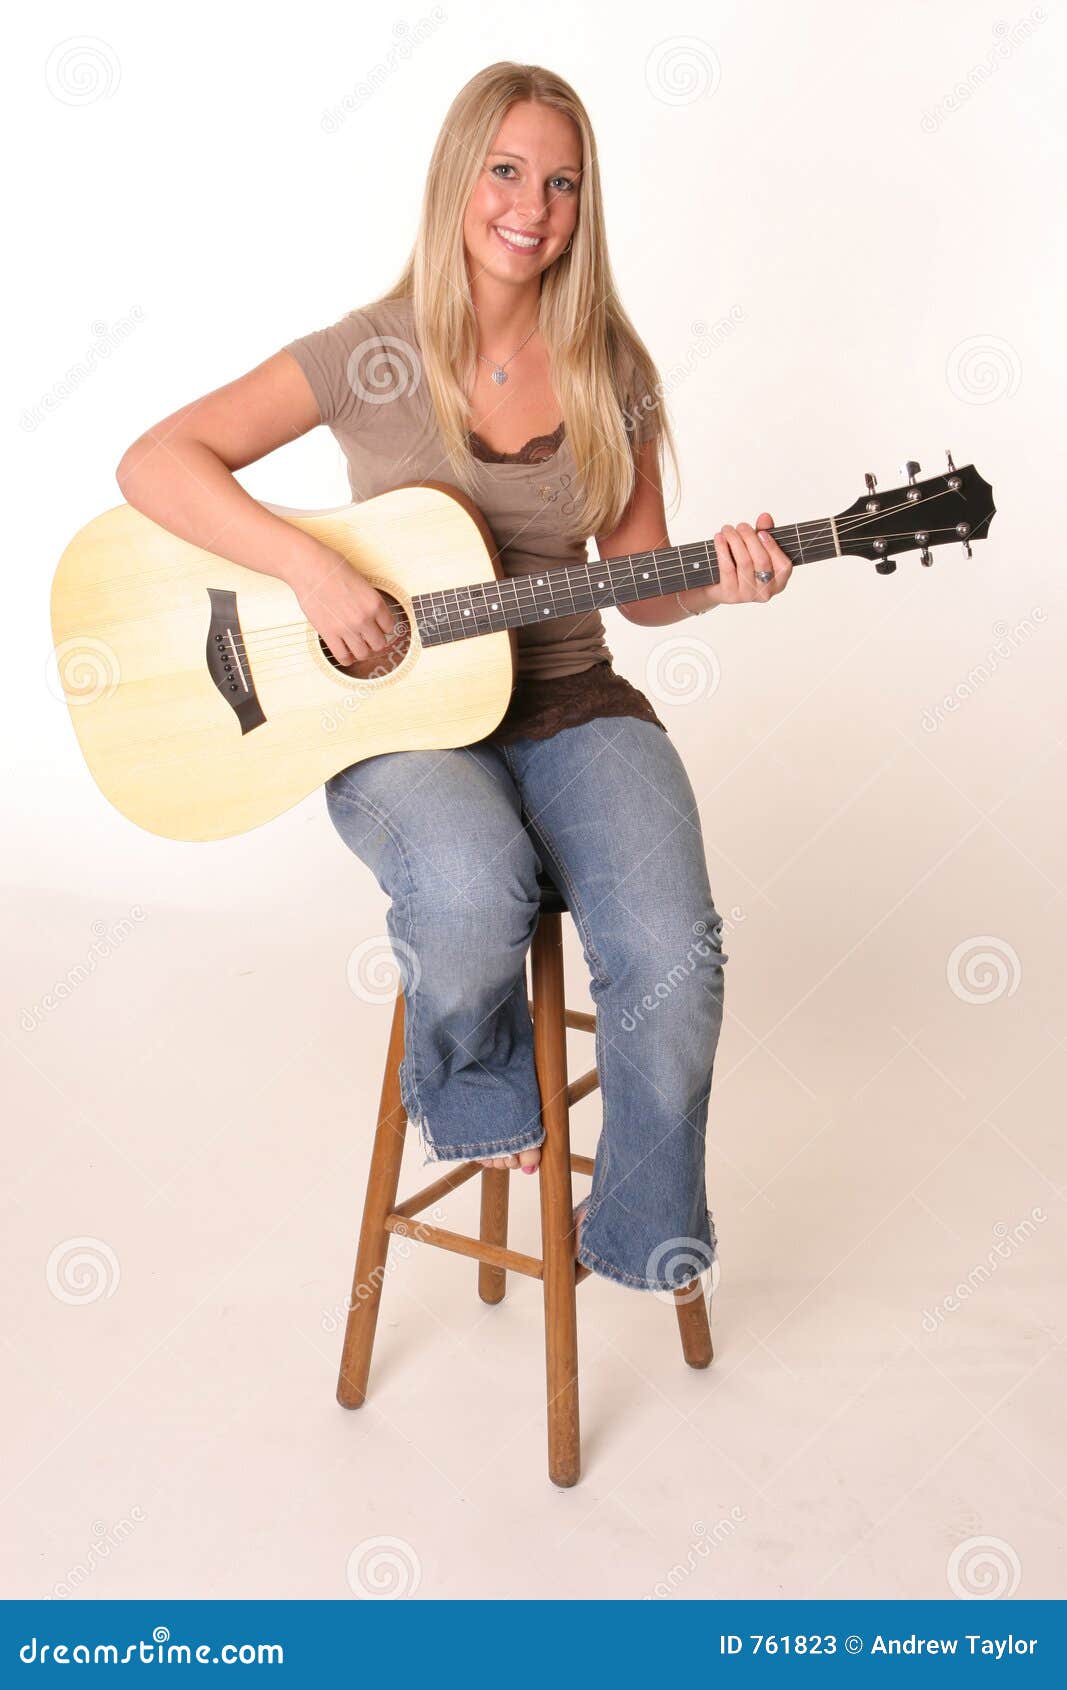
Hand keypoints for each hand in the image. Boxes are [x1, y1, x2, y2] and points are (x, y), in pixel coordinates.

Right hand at [287, 547, 398, 664]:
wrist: (309, 567)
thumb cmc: (332, 567)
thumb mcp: (361, 581)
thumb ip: (368, 600)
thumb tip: (371, 614)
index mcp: (375, 603)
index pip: (390, 627)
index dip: (384, 628)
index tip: (378, 628)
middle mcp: (364, 618)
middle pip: (379, 644)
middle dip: (374, 642)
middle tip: (368, 638)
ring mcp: (347, 628)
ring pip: (363, 654)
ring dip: (362, 652)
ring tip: (357, 646)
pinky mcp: (329, 634)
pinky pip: (343, 657)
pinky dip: (346, 659)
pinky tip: (346, 653)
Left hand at [695, 512, 793, 608]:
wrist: (717, 586)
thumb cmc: (742, 566)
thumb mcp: (756, 549)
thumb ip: (764, 532)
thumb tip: (765, 517)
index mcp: (779, 582)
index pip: (784, 565)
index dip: (773, 547)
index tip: (761, 532)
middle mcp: (765, 592)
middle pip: (762, 560)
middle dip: (751, 538)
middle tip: (742, 526)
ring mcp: (747, 595)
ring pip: (744, 562)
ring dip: (735, 540)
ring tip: (728, 529)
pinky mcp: (730, 594)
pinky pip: (727, 567)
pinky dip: (723, 549)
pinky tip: (719, 537)